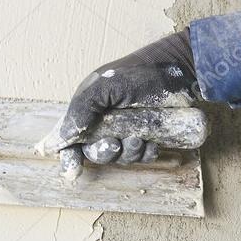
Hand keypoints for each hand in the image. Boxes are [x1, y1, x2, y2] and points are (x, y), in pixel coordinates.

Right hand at [41, 29, 199, 175]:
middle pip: (95, 152)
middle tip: (114, 144)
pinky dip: (146, 154)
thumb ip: (82, 109)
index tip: (72, 171)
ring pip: (120, 156)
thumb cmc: (138, 72)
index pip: (72, 138)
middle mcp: (106, 122)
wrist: (177, 68)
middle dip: (104, 153)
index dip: (70, 157)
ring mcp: (128, 130)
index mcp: (90, 109)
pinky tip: (152, 145)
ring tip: (139, 139)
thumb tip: (63, 139)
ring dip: (128, 153)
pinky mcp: (148, 135)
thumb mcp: (104, 86)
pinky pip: (142, 155)